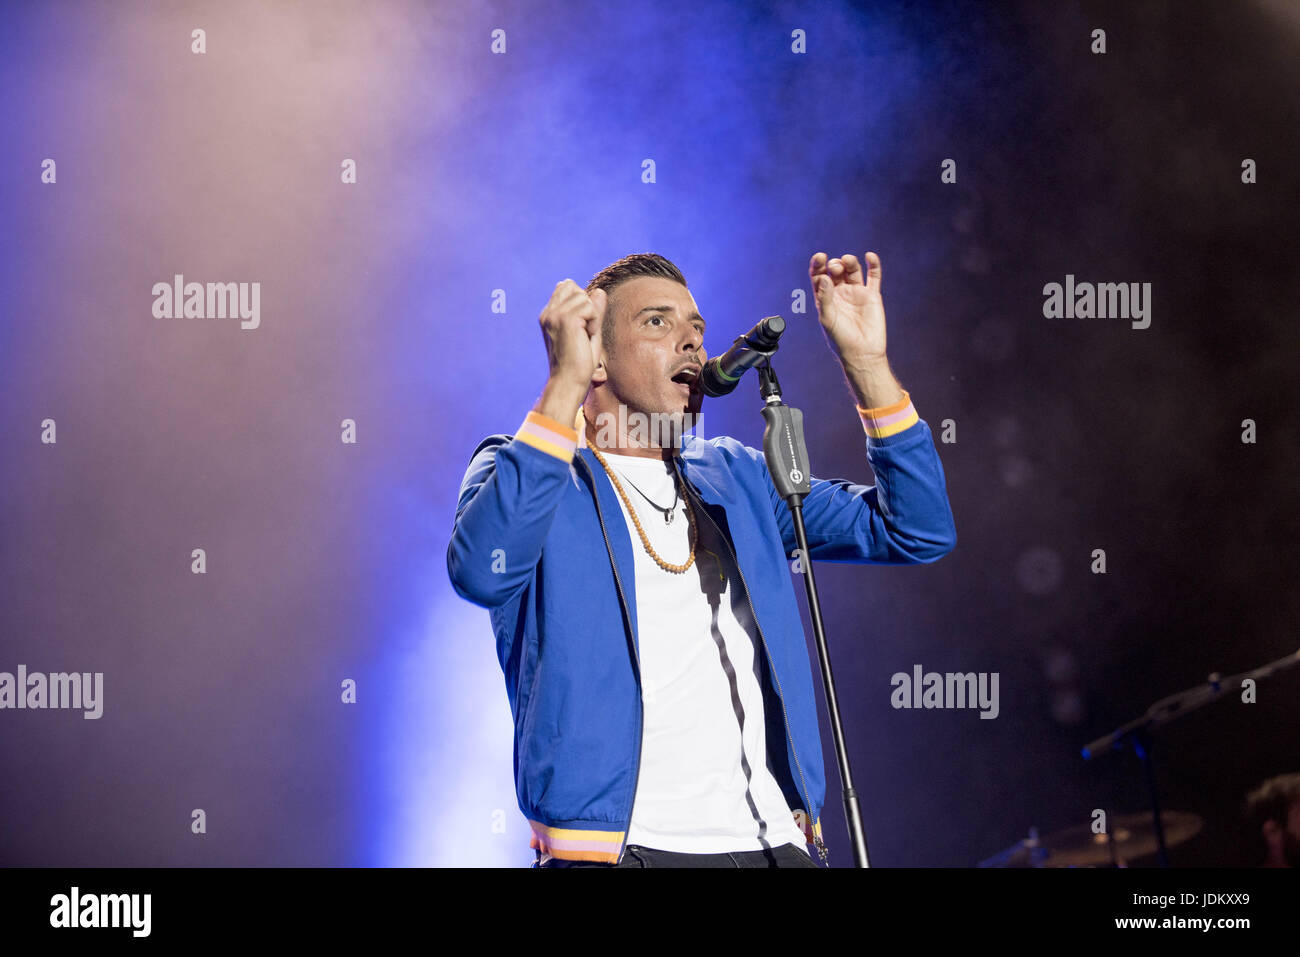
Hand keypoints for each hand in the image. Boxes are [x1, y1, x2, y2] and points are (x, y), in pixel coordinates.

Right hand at [538, 280, 605, 392]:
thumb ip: (594, 311)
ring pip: (583, 296)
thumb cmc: (578, 364)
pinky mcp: (564, 319)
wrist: (568, 383)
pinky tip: (585, 337)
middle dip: (586, 307)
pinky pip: (590, 306)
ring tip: (584, 336)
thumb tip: (599, 291)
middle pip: (574, 287)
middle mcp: (548, 313)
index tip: (580, 328)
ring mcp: (554, 315)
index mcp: (549, 316)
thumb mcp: (589, 333)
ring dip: (592, 316)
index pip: (566, 287)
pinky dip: (594, 322)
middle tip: (583, 332)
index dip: (581, 302)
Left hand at [808, 251, 886, 366]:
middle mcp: (840, 293)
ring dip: (849, 262)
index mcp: (825, 298)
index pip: (818, 276)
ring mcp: (856, 293)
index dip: (818, 265)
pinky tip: (870, 256)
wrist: (862, 352)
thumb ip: (825, 298)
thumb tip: (824, 278)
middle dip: (834, 265)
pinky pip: (874, 276)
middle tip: (835, 268)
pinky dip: (873, 265)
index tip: (820, 257)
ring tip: (848, 261)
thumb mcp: (828, 318)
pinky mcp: (872, 295)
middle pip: (835, 270)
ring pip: (852, 270)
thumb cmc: (841, 339)